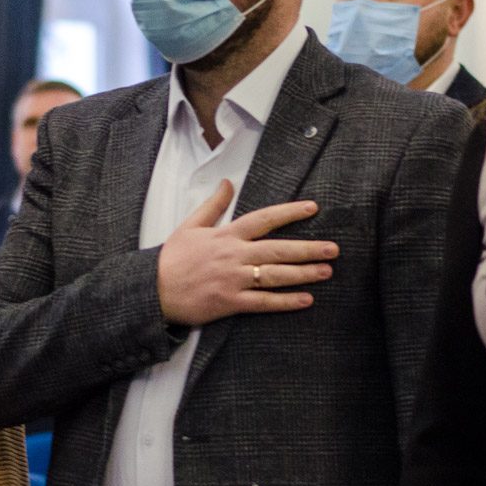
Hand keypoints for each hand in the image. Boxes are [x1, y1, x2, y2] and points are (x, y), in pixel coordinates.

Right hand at [156, 179, 338, 326]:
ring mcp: (233, 280)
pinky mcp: (230, 303)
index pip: (264, 219)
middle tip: (333, 248)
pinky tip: (305, 299)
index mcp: (226, 235)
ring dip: (303, 273)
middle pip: (277, 249)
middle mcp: (234, 255)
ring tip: (326, 271)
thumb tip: (227, 182)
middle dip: (307, 248)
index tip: (312, 208)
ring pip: (274, 275)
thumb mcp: (190, 225)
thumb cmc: (172, 259)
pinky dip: (285, 302)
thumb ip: (213, 204)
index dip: (290, 212)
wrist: (153, 290)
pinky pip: (263, 303)